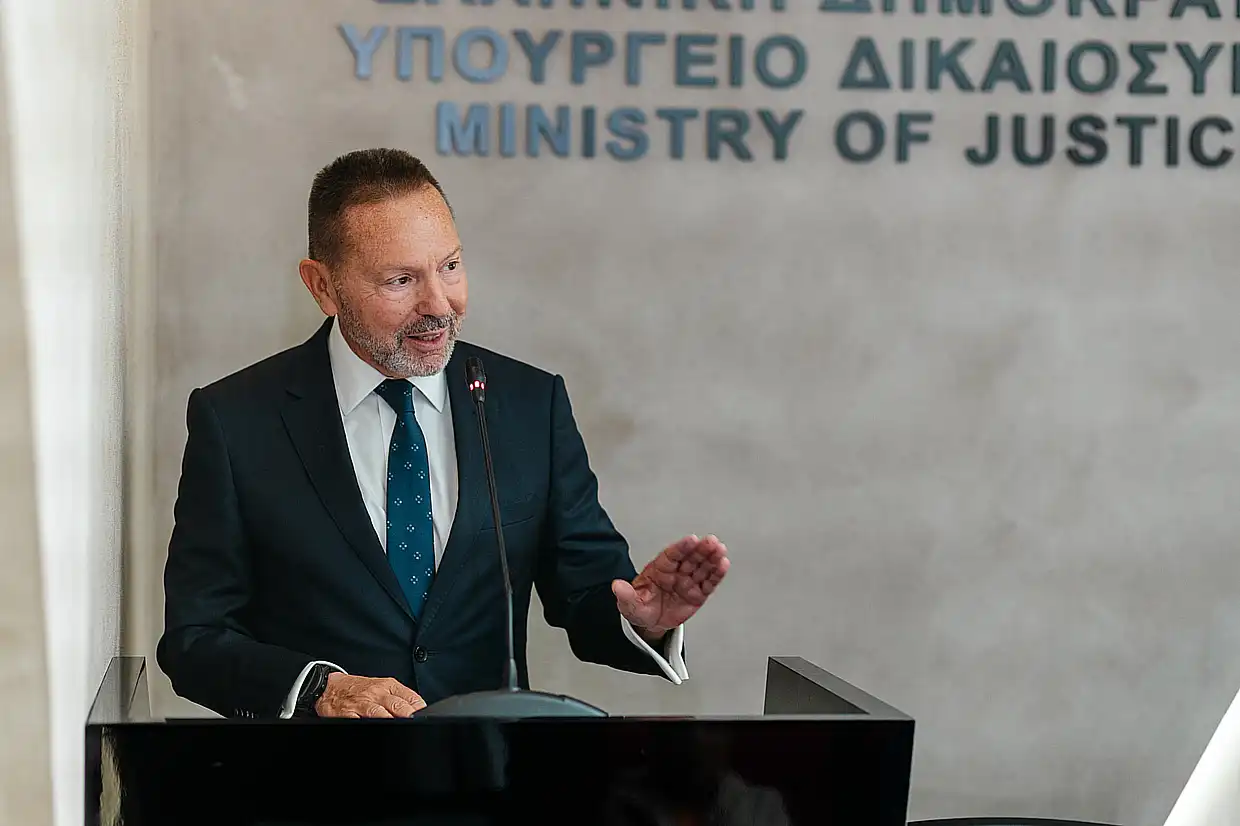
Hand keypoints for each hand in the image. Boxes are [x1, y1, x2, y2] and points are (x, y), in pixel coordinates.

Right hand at [314, 674, 425, 717]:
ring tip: (401, 728)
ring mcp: (362, 703)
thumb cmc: (359, 688)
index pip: (410, 697)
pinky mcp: (348, 713)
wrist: (329, 686)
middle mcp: (376, 693)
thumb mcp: (381, 686)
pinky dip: (369, 725)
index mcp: (388, 685)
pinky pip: (359, 721)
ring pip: (380, 713)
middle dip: (409, 716)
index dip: (419, 709)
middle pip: (397, 706)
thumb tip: (419, 709)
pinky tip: (377, 730)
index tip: (426, 717)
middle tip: (416, 724)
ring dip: (392, 720)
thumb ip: (399, 696)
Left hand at [612, 534, 729, 637]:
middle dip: (701, 549)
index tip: (691, 539)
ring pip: (702, 568)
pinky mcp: (698, 595)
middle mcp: (675, 573)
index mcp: (659, 569)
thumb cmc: (640, 607)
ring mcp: (687, 582)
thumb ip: (625, 595)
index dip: (682, 547)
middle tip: (712, 541)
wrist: (650, 623)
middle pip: (690, 558)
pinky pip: (708, 583)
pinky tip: (723, 565)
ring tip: (721, 550)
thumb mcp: (629, 604)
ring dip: (712, 559)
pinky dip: (717, 575)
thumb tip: (616, 586)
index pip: (671, 555)